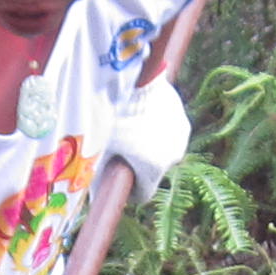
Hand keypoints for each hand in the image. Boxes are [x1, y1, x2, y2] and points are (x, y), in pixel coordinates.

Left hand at [103, 78, 189, 195]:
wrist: (135, 79)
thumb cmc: (112, 115)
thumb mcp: (100, 147)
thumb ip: (98, 174)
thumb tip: (93, 194)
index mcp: (153, 168)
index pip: (142, 195)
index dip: (127, 191)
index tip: (117, 181)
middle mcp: (173, 157)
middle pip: (152, 172)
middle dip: (137, 166)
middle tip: (120, 151)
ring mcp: (180, 138)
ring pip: (162, 152)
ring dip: (149, 148)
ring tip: (131, 132)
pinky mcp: (183, 120)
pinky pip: (168, 134)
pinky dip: (157, 131)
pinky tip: (143, 119)